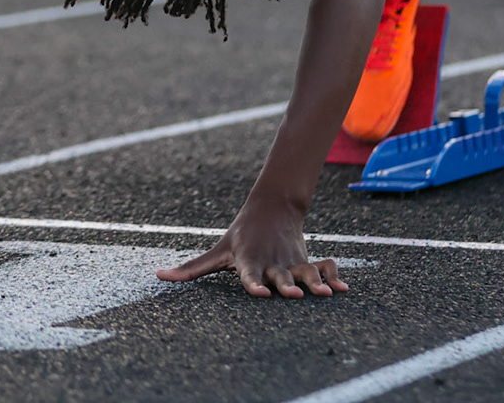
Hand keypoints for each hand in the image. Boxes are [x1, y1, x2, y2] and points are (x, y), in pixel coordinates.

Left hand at [154, 197, 348, 298]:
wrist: (272, 207)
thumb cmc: (240, 237)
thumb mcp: (217, 252)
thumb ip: (191, 269)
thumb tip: (159, 278)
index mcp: (249, 262)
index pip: (249, 275)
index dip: (254, 285)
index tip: (260, 293)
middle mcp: (272, 263)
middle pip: (280, 276)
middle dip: (288, 286)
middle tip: (294, 295)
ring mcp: (292, 262)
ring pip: (305, 272)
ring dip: (315, 283)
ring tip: (325, 294)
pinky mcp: (307, 260)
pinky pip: (324, 267)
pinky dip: (334, 276)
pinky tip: (344, 290)